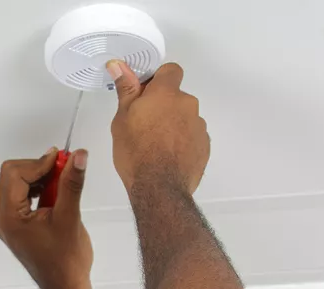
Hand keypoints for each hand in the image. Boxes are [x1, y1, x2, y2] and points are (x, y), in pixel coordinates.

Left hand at [0, 148, 92, 288]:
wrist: (64, 286)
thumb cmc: (65, 261)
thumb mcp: (70, 217)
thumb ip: (71, 183)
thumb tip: (78, 157)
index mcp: (8, 217)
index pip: (14, 174)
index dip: (39, 162)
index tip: (62, 160)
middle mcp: (1, 217)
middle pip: (11, 175)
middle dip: (38, 168)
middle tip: (64, 168)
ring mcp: (7, 220)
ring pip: (16, 182)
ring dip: (39, 176)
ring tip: (62, 181)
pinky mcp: (16, 222)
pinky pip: (21, 194)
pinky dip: (38, 187)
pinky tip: (56, 192)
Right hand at [108, 60, 210, 193]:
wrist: (160, 188)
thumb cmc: (136, 152)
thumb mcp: (122, 119)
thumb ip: (126, 89)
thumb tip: (118, 65)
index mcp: (166, 94)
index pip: (171, 70)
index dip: (158, 79)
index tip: (146, 93)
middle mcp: (187, 105)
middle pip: (176, 97)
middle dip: (163, 106)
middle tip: (144, 124)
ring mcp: (199, 126)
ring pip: (184, 117)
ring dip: (173, 124)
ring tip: (155, 145)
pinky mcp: (204, 145)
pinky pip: (192, 136)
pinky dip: (181, 141)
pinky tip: (168, 156)